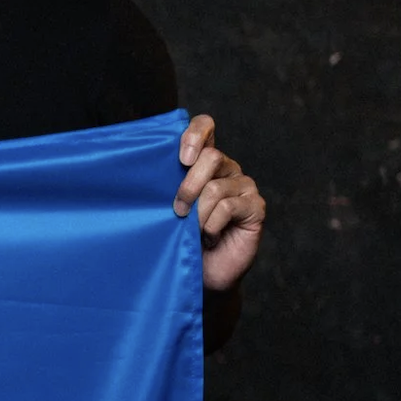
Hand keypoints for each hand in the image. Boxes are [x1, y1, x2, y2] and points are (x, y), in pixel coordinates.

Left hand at [174, 114, 264, 292]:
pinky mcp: (256, 207)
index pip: (206, 126)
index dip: (194, 134)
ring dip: (197, 213)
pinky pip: (229, 207)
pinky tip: (209, 238)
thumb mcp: (167, 208)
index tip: (180, 158)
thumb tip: (145, 171)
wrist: (202, 274)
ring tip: (192, 231)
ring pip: (216, 187)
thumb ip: (165, 185)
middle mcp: (227, 168)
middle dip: (187, 185)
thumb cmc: (180, 239)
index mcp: (204, 161)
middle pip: (211, 157)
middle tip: (177, 210)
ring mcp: (244, 186)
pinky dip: (211, 225)